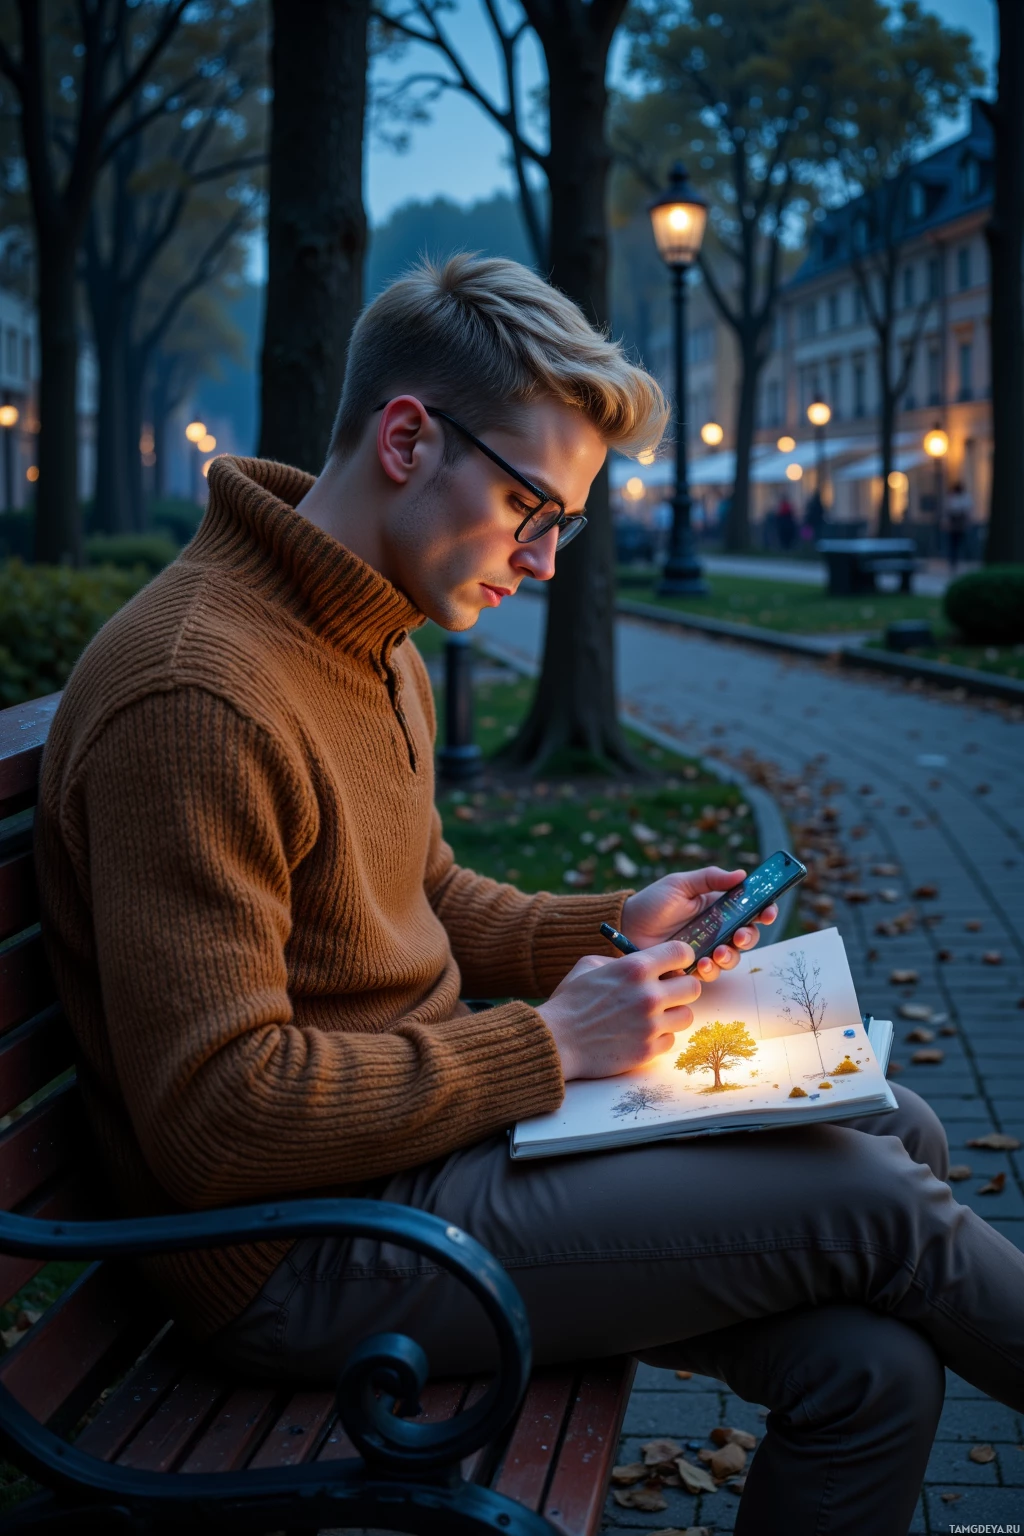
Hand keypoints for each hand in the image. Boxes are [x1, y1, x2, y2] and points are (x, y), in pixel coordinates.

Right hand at [536, 941, 699, 1081]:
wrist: (556, 1041)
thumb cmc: (570, 1001)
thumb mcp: (589, 966)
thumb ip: (622, 960)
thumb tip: (647, 962)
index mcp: (635, 968)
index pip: (682, 952)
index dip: (681, 957)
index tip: (674, 965)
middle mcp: (648, 995)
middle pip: (693, 987)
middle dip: (681, 989)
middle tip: (666, 993)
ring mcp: (650, 1025)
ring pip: (687, 1016)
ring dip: (673, 1015)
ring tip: (653, 1016)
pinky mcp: (648, 1051)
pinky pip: (671, 1041)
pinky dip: (659, 1038)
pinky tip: (641, 1034)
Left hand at [621, 866, 776, 983]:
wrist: (626, 927)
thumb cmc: (652, 903)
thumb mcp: (679, 884)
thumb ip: (710, 878)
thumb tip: (741, 874)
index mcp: (717, 907)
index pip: (750, 910)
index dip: (764, 911)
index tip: (767, 912)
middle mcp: (716, 930)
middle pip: (747, 936)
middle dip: (749, 937)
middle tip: (740, 936)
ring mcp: (705, 950)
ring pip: (732, 958)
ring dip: (730, 957)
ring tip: (718, 953)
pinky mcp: (692, 968)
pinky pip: (710, 973)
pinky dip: (710, 970)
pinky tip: (702, 964)